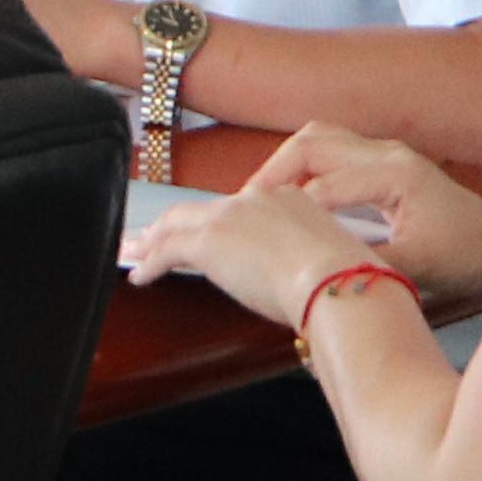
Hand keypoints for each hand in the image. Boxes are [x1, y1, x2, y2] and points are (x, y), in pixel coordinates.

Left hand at [124, 169, 412, 337]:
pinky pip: (167, 251)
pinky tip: (140, 277)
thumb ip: (301, 257)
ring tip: (136, 254)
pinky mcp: (209, 241)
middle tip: (152, 238)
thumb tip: (290, 277)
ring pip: (176, 224)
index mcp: (287, 197)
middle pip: (201, 209)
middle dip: (173, 224)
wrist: (338, 282)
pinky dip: (149, 263)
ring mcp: (229, 217)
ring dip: (152, 241)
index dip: (215, 222)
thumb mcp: (325, 257)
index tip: (205, 234)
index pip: (238, 208)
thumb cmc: (345, 282)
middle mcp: (254, 199)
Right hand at [250, 125, 481, 313]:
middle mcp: (387, 154)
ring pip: (317, 141)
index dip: (283, 209)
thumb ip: (361, 265)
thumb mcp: (412, 268)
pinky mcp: (384, 165)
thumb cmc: (464, 257)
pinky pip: (330, 153)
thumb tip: (312, 274)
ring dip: (285, 166)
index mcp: (393, 174)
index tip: (254, 235)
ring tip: (263, 203)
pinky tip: (290, 202)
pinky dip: (302, 170)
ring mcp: (386, 154)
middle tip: (247, 210)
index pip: (319, 184)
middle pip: (309, 142)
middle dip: (272, 173)